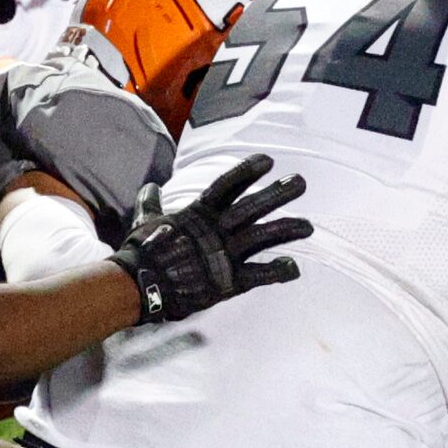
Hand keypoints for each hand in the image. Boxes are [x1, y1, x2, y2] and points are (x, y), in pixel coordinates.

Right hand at [110, 154, 311, 323]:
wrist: (139, 286)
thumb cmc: (141, 253)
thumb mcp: (145, 221)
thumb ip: (151, 203)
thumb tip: (150, 187)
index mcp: (198, 214)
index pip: (226, 186)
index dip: (247, 172)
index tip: (268, 161)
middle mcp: (216, 231)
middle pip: (252, 207)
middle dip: (277, 194)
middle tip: (301, 182)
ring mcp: (224, 255)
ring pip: (262, 237)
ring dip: (287, 230)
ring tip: (308, 226)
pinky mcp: (228, 281)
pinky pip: (259, 275)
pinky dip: (277, 271)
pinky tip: (295, 268)